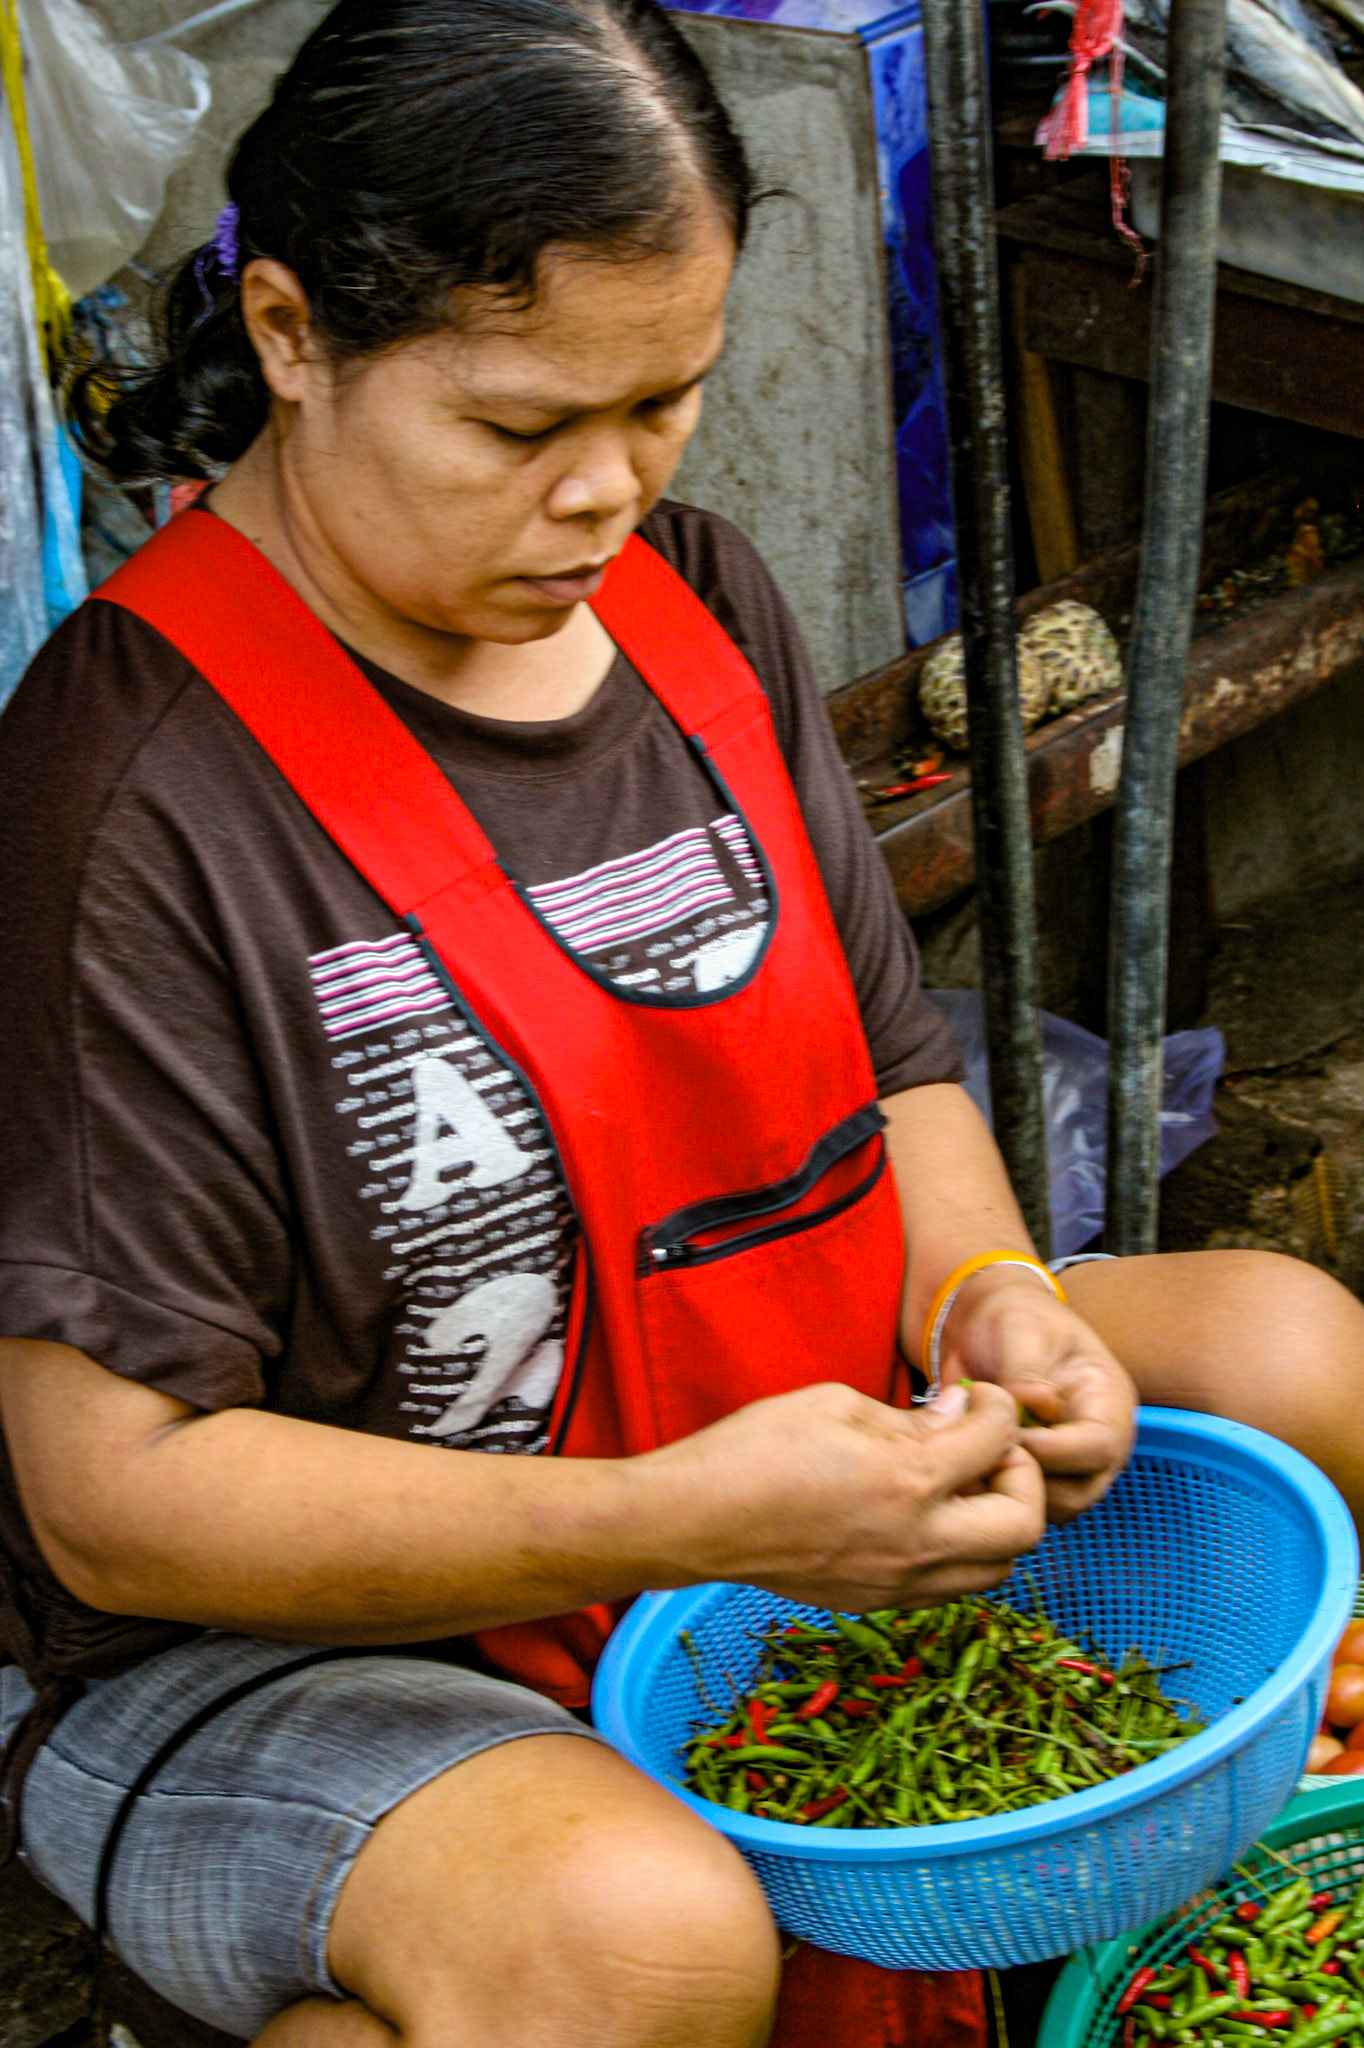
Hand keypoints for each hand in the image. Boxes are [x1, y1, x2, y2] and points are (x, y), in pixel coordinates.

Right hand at [639, 1377, 1045, 1613]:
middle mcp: (917, 1542)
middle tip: (987, 1450)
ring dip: (997, 1523)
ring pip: (996, 1569)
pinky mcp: (876, 1600)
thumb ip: (909, 1417)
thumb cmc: (755, 1449)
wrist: (695, 1521)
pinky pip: (949, 1586)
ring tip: (960, 1486)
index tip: (978, 1400)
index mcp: (909, 1481)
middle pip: (1024, 1526)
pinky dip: (960, 1553)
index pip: (998, 1442)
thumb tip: (959, 1418)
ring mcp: (898, 1581)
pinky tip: (925, 1517)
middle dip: (1021, 1478)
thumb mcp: (836, 1405)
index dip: (1000, 1409)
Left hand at [940, 1271, 1136, 1521]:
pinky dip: (994, 1493)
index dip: (1053, 1450)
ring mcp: (1068, 1464)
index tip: (1008, 1435)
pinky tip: (966, 1465)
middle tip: (983, 1449)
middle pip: (1079, 1492)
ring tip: (972, 1455)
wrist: (985, 1325)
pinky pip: (1022, 1506)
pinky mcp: (1037, 1476)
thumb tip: (1034, 1401)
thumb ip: (1027, 1369)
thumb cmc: (1014, 1318)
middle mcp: (1096, 1441)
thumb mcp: (1022, 1328)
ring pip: (1050, 1509)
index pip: (1099, 1447)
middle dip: (1029, 1479)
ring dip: (1009, 1491)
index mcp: (1108, 1401)